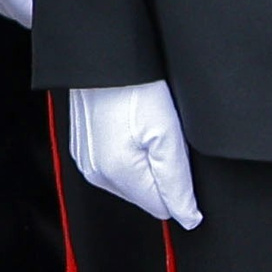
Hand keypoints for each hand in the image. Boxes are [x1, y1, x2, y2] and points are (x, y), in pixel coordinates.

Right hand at [69, 81, 200, 229]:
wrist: (105, 54)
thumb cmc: (135, 83)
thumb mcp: (168, 133)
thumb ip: (177, 182)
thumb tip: (188, 217)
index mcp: (117, 174)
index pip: (163, 207)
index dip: (179, 182)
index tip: (177, 151)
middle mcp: (96, 173)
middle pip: (147, 193)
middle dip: (161, 169)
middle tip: (161, 132)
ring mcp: (86, 159)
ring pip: (133, 177)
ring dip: (146, 157)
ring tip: (145, 123)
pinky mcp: (83, 146)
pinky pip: (116, 161)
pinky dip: (130, 146)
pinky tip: (132, 121)